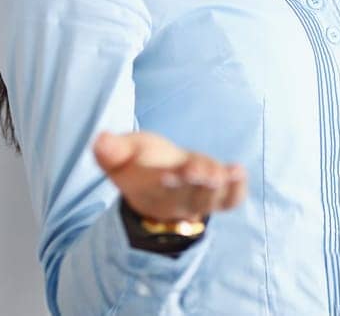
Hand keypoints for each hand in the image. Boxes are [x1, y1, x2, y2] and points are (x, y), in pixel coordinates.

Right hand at [92, 130, 246, 222]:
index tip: (168, 174)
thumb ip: (111, 150)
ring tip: (229, 172)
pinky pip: (230, 200)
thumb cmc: (139, 162)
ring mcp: (199, 198)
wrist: (158, 185)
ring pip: (210, 199)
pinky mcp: (217, 197)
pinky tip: (240, 171)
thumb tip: (99, 139)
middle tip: (200, 171)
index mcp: (151, 186)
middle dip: (195, 184)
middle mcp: (177, 197)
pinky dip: (237, 190)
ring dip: (219, 187)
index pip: (158, 187)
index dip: (165, 180)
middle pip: (187, 195)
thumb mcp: (121, 154)